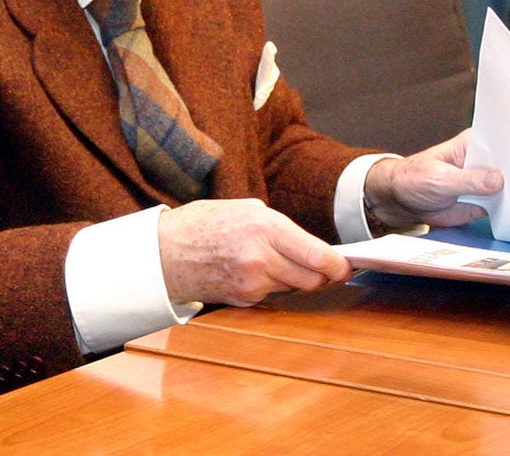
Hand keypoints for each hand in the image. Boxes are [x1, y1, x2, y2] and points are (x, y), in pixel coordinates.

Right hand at [158, 198, 351, 305]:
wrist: (164, 253)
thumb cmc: (205, 224)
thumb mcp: (247, 209)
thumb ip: (281, 228)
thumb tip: (312, 246)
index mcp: (266, 228)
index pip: (318, 256)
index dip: (339, 266)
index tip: (346, 266)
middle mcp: (262, 258)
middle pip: (312, 279)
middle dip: (322, 275)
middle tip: (325, 267)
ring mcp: (252, 283)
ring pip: (295, 289)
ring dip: (296, 279)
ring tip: (280, 262)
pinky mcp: (243, 300)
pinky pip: (274, 295)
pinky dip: (275, 286)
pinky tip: (259, 271)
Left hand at [362, 129, 503, 231]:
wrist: (402, 201)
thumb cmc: (414, 179)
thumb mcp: (440, 179)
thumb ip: (468, 180)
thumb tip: (498, 180)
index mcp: (473, 143)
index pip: (501, 141)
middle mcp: (482, 160)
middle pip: (509, 165)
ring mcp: (485, 182)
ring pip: (509, 187)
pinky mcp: (484, 201)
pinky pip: (501, 206)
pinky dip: (509, 210)